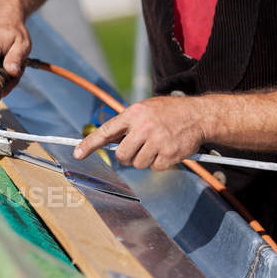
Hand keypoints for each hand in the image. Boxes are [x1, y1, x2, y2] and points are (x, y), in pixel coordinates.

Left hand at [73, 96, 208, 170]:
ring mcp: (157, 141)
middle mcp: (143, 127)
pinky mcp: (169, 153)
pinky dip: (160, 163)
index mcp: (134, 114)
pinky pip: (154, 168)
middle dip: (127, 156)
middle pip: (122, 155)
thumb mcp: (145, 109)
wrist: (199, 114)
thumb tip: (107, 141)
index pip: (106, 131)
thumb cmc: (168, 112)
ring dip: (145, 159)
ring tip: (156, 145)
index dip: (89, 144)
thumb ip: (127, 124)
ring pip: (137, 163)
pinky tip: (167, 150)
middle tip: (138, 148)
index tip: (77, 154)